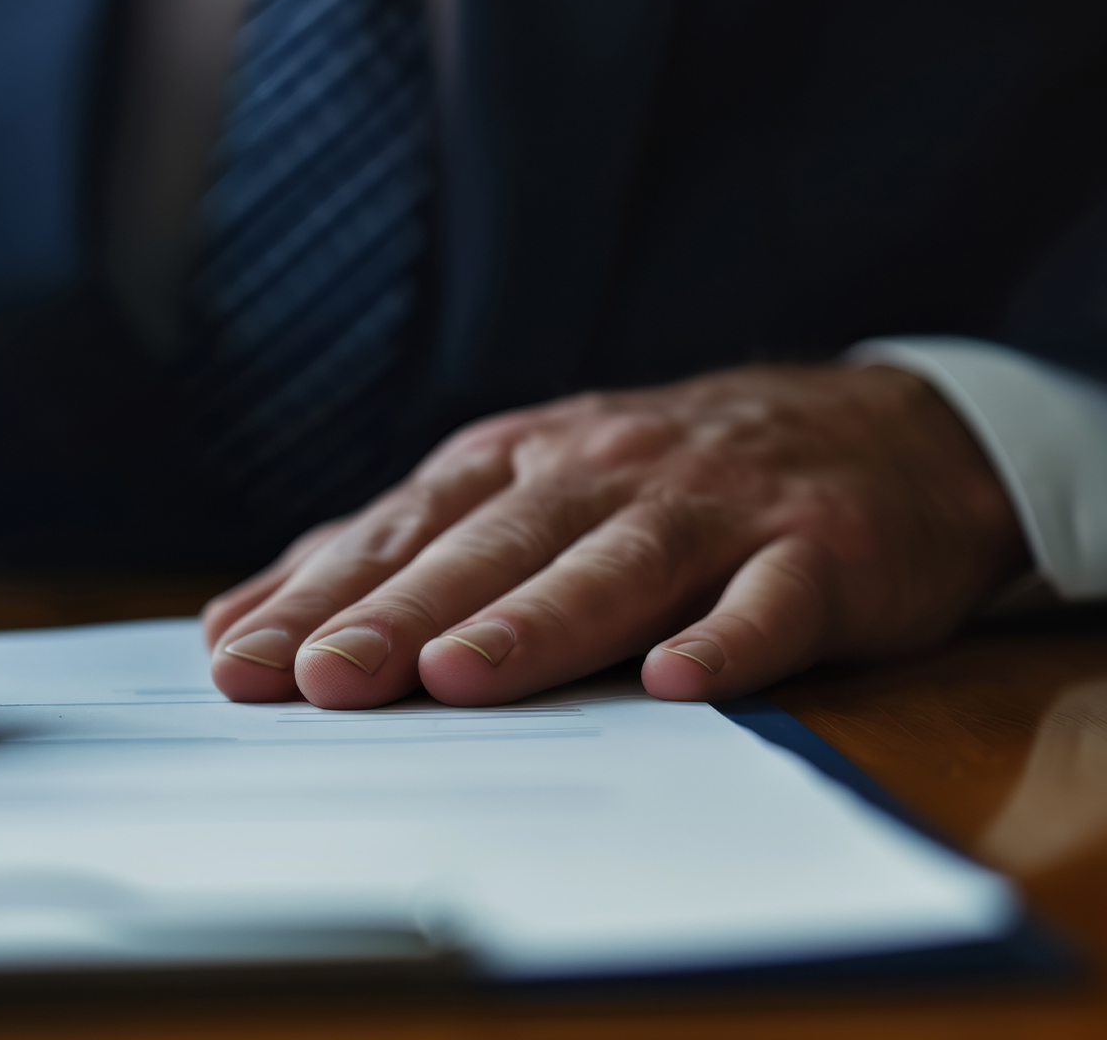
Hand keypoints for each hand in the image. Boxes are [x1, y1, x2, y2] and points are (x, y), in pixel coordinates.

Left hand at [202, 365, 1028, 706]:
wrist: (878, 433)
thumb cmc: (658, 482)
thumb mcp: (517, 492)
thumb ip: (386, 554)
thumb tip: (238, 621)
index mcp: (516, 465)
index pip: (403, 534)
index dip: (321, 600)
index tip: (243, 665)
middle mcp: (601, 475)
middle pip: (490, 550)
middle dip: (399, 615)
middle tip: (322, 680)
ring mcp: (713, 510)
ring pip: (613, 566)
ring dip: (535, 621)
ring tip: (460, 675)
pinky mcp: (818, 552)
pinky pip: (769, 601)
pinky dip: (727, 640)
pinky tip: (678, 682)